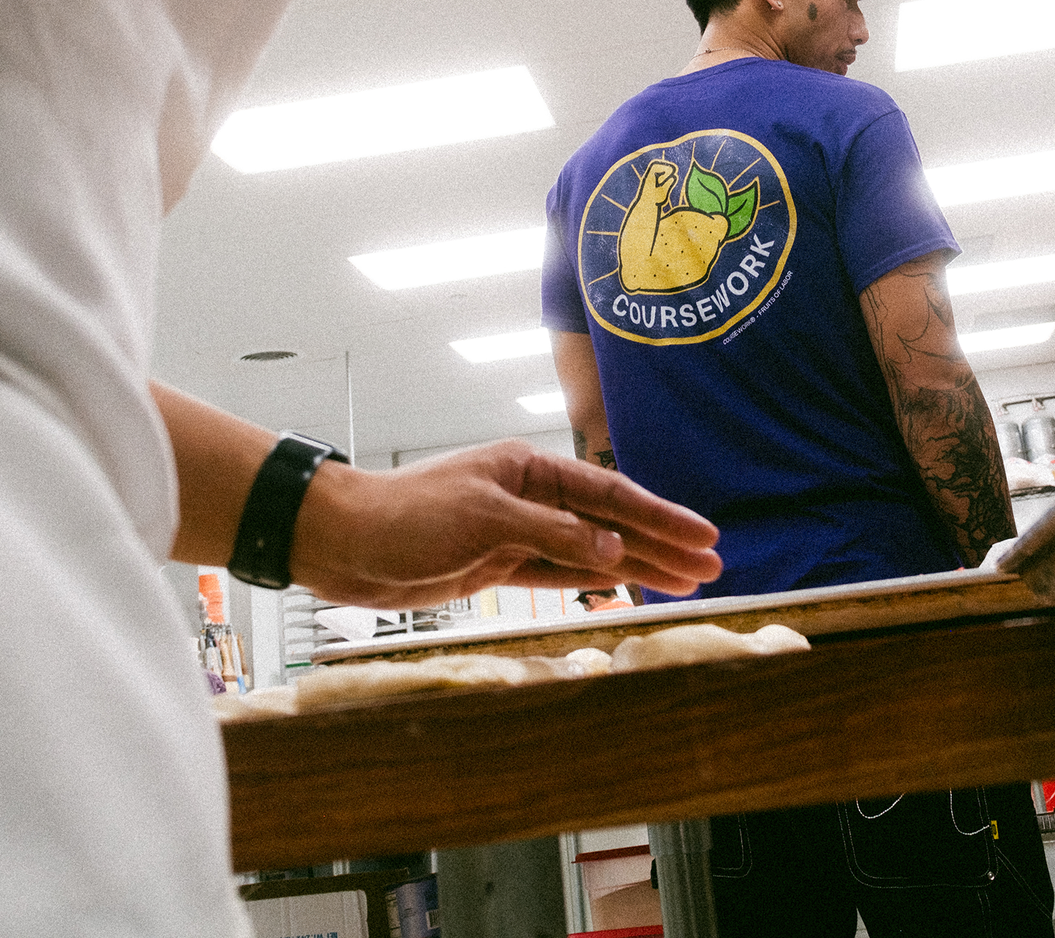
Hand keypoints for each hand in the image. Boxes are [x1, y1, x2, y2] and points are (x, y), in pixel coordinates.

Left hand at [290, 439, 720, 608]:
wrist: (341, 543)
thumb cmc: (405, 515)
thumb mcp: (485, 519)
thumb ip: (552, 535)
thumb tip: (613, 550)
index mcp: (528, 468)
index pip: (609, 494)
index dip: (660, 517)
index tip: (703, 536)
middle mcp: (528, 496)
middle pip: (610, 522)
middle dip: (661, 544)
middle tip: (712, 566)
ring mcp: (514, 532)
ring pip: (590, 552)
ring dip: (636, 567)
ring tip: (684, 583)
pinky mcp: (494, 566)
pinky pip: (558, 574)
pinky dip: (594, 582)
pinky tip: (627, 587)